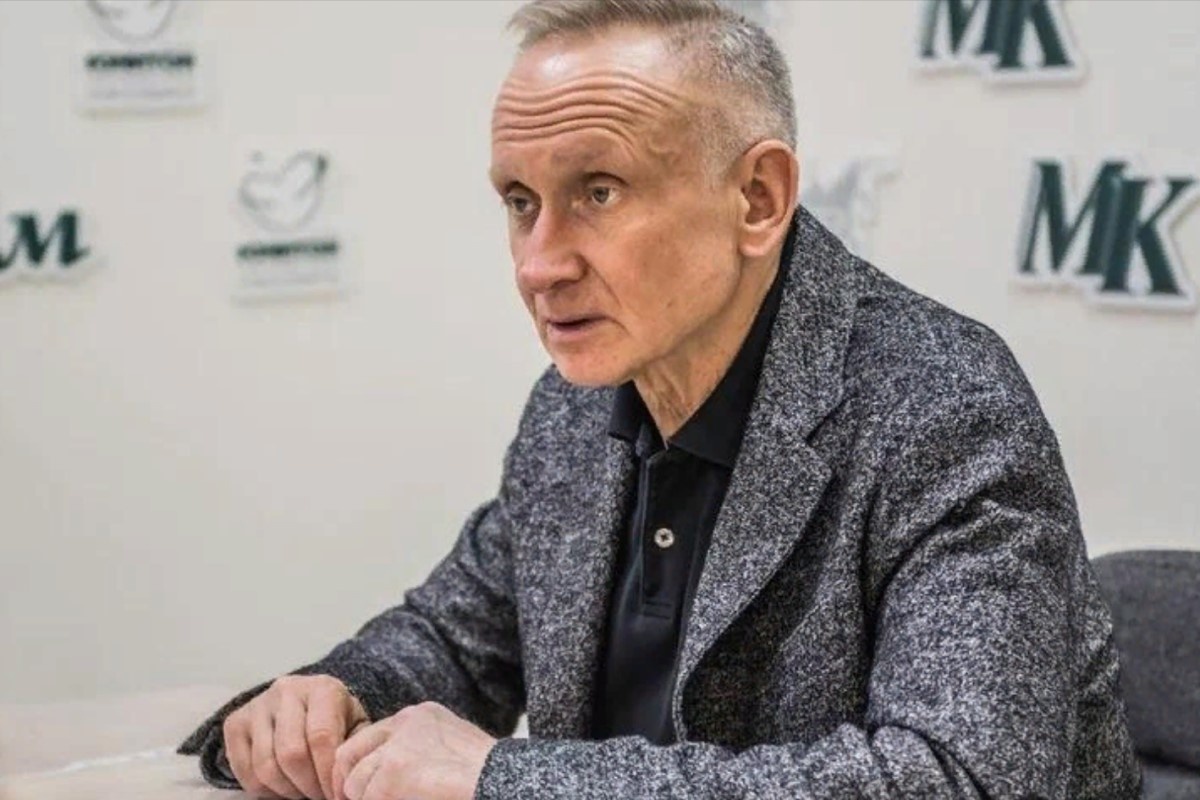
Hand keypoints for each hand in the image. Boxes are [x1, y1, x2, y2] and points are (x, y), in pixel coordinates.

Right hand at [223, 674, 369, 798]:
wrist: (306, 702)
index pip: (321, 737)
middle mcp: (286, 690)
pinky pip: (245, 771)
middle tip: (321, 795)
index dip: (328, 774)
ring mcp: (257, 705)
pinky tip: (284, 785)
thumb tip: (346, 781)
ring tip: (304, 790)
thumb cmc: (336, 719)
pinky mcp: (235, 723)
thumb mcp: (355, 726)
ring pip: (265, 766)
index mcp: (322, 688)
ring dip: (288, 791)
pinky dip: (265, 790)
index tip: (337, 794)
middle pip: (291, 754)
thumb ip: (354, 749)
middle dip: (309, 786)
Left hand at [332, 701, 497, 799]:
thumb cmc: (484, 776)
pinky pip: (368, 798)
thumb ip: (419, 752)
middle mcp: (405, 723)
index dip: (364, 767)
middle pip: (351, 752)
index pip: (373, 738)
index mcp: (421, 715)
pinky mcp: (393, 772)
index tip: (362, 791)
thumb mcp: (450, 750)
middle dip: (348, 783)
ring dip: (368, 799)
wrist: (502, 781)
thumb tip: (383, 781)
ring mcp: (398, 746)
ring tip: (397, 799)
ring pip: (356, 782)